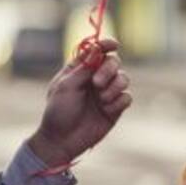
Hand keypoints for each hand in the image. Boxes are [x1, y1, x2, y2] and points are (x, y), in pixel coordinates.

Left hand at [26, 39, 131, 165]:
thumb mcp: (66, 86)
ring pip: (124, 78)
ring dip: (114, 87)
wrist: (62, 140)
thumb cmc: (58, 111)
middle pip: (114, 62)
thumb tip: (96, 48)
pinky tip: (106, 110)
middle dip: (109, 69)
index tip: (113, 45)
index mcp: (80, 69)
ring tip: (101, 100)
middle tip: (96, 83)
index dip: (106, 44)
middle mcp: (95, 78)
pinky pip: (127, 97)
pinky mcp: (115, 108)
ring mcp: (106, 93)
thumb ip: (84, 68)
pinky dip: (118, 102)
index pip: (96, 51)